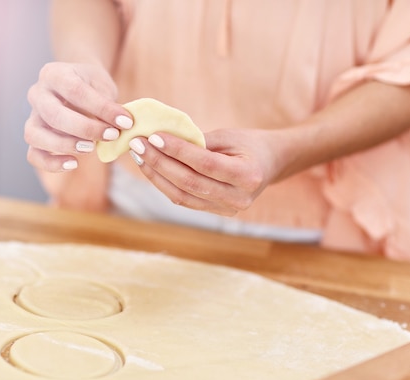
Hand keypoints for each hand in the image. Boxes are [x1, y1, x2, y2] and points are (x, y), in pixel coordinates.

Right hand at [24, 61, 132, 171]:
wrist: (75, 85)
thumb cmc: (91, 86)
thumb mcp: (103, 86)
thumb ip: (108, 104)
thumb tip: (123, 125)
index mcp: (54, 74)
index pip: (75, 91)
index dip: (102, 108)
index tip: (125, 121)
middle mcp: (37, 93)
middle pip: (53, 114)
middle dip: (85, 129)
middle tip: (111, 135)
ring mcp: (32, 116)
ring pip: (36, 135)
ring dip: (65, 145)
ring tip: (91, 148)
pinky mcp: (33, 136)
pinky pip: (33, 154)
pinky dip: (51, 163)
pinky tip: (73, 164)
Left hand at [127, 128, 286, 215]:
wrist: (271, 163)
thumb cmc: (249, 144)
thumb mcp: (229, 136)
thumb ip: (199, 142)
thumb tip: (162, 140)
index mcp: (248, 175)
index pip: (205, 164)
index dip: (177, 151)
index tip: (154, 136)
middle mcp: (239, 198)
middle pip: (190, 182)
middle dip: (160, 162)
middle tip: (138, 144)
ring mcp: (227, 209)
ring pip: (182, 195)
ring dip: (156, 175)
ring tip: (139, 156)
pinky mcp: (216, 212)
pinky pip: (184, 200)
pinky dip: (164, 184)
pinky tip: (151, 168)